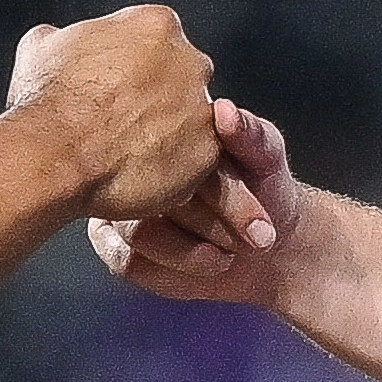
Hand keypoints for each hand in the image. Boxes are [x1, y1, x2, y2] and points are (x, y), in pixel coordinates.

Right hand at [8, 8, 221, 222]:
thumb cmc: (49, 101)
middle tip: (122, 120)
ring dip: (167, 135)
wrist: (55, 152)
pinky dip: (173, 170)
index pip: (157, 40)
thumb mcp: (41, 46)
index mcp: (156, 24)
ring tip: (127, 153)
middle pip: (182, 77)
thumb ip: (65, 38)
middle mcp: (189, 60)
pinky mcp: (206, 153)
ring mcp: (201, 108)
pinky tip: (139, 174)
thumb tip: (57, 40)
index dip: (134, 66)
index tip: (116, 85)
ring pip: (190, 121)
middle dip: (158, 97)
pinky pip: (196, 162)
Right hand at [90, 101, 302, 306]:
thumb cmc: (264, 190)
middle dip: (210, 225)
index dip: (221, 193)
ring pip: (138, 232)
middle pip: (152, 195)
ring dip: (191, 252)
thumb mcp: (267, 156)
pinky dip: (173, 270)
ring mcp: (119, 205)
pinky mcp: (114, 245)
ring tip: (227, 251)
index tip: (258, 223)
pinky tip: (204, 260)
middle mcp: (133, 163)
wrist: (265, 243)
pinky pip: (128, 262)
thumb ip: (250, 133)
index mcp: (167, 129)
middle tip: (250, 239)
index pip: (177, 154)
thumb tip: (224, 112)